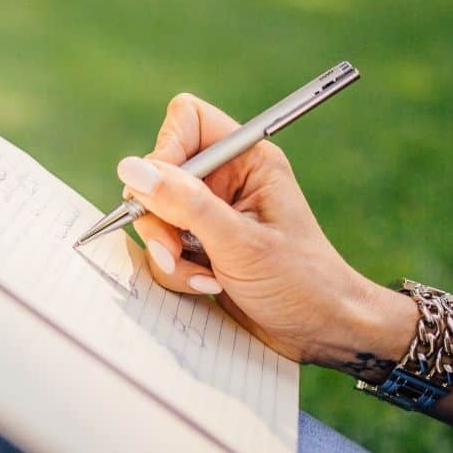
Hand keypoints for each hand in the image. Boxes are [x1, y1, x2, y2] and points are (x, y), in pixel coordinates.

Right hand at [119, 93, 416, 378]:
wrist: (321, 332)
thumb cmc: (300, 282)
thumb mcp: (239, 242)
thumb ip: (184, 203)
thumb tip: (131, 169)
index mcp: (246, 160)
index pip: (187, 120)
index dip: (166, 150)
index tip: (161, 191)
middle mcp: (225, 181)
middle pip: (158, 174)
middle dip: (160, 217)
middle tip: (176, 249)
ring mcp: (209, 215)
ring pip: (154, 216)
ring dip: (168, 252)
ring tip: (204, 277)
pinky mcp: (199, 246)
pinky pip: (162, 248)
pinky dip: (176, 271)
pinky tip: (208, 285)